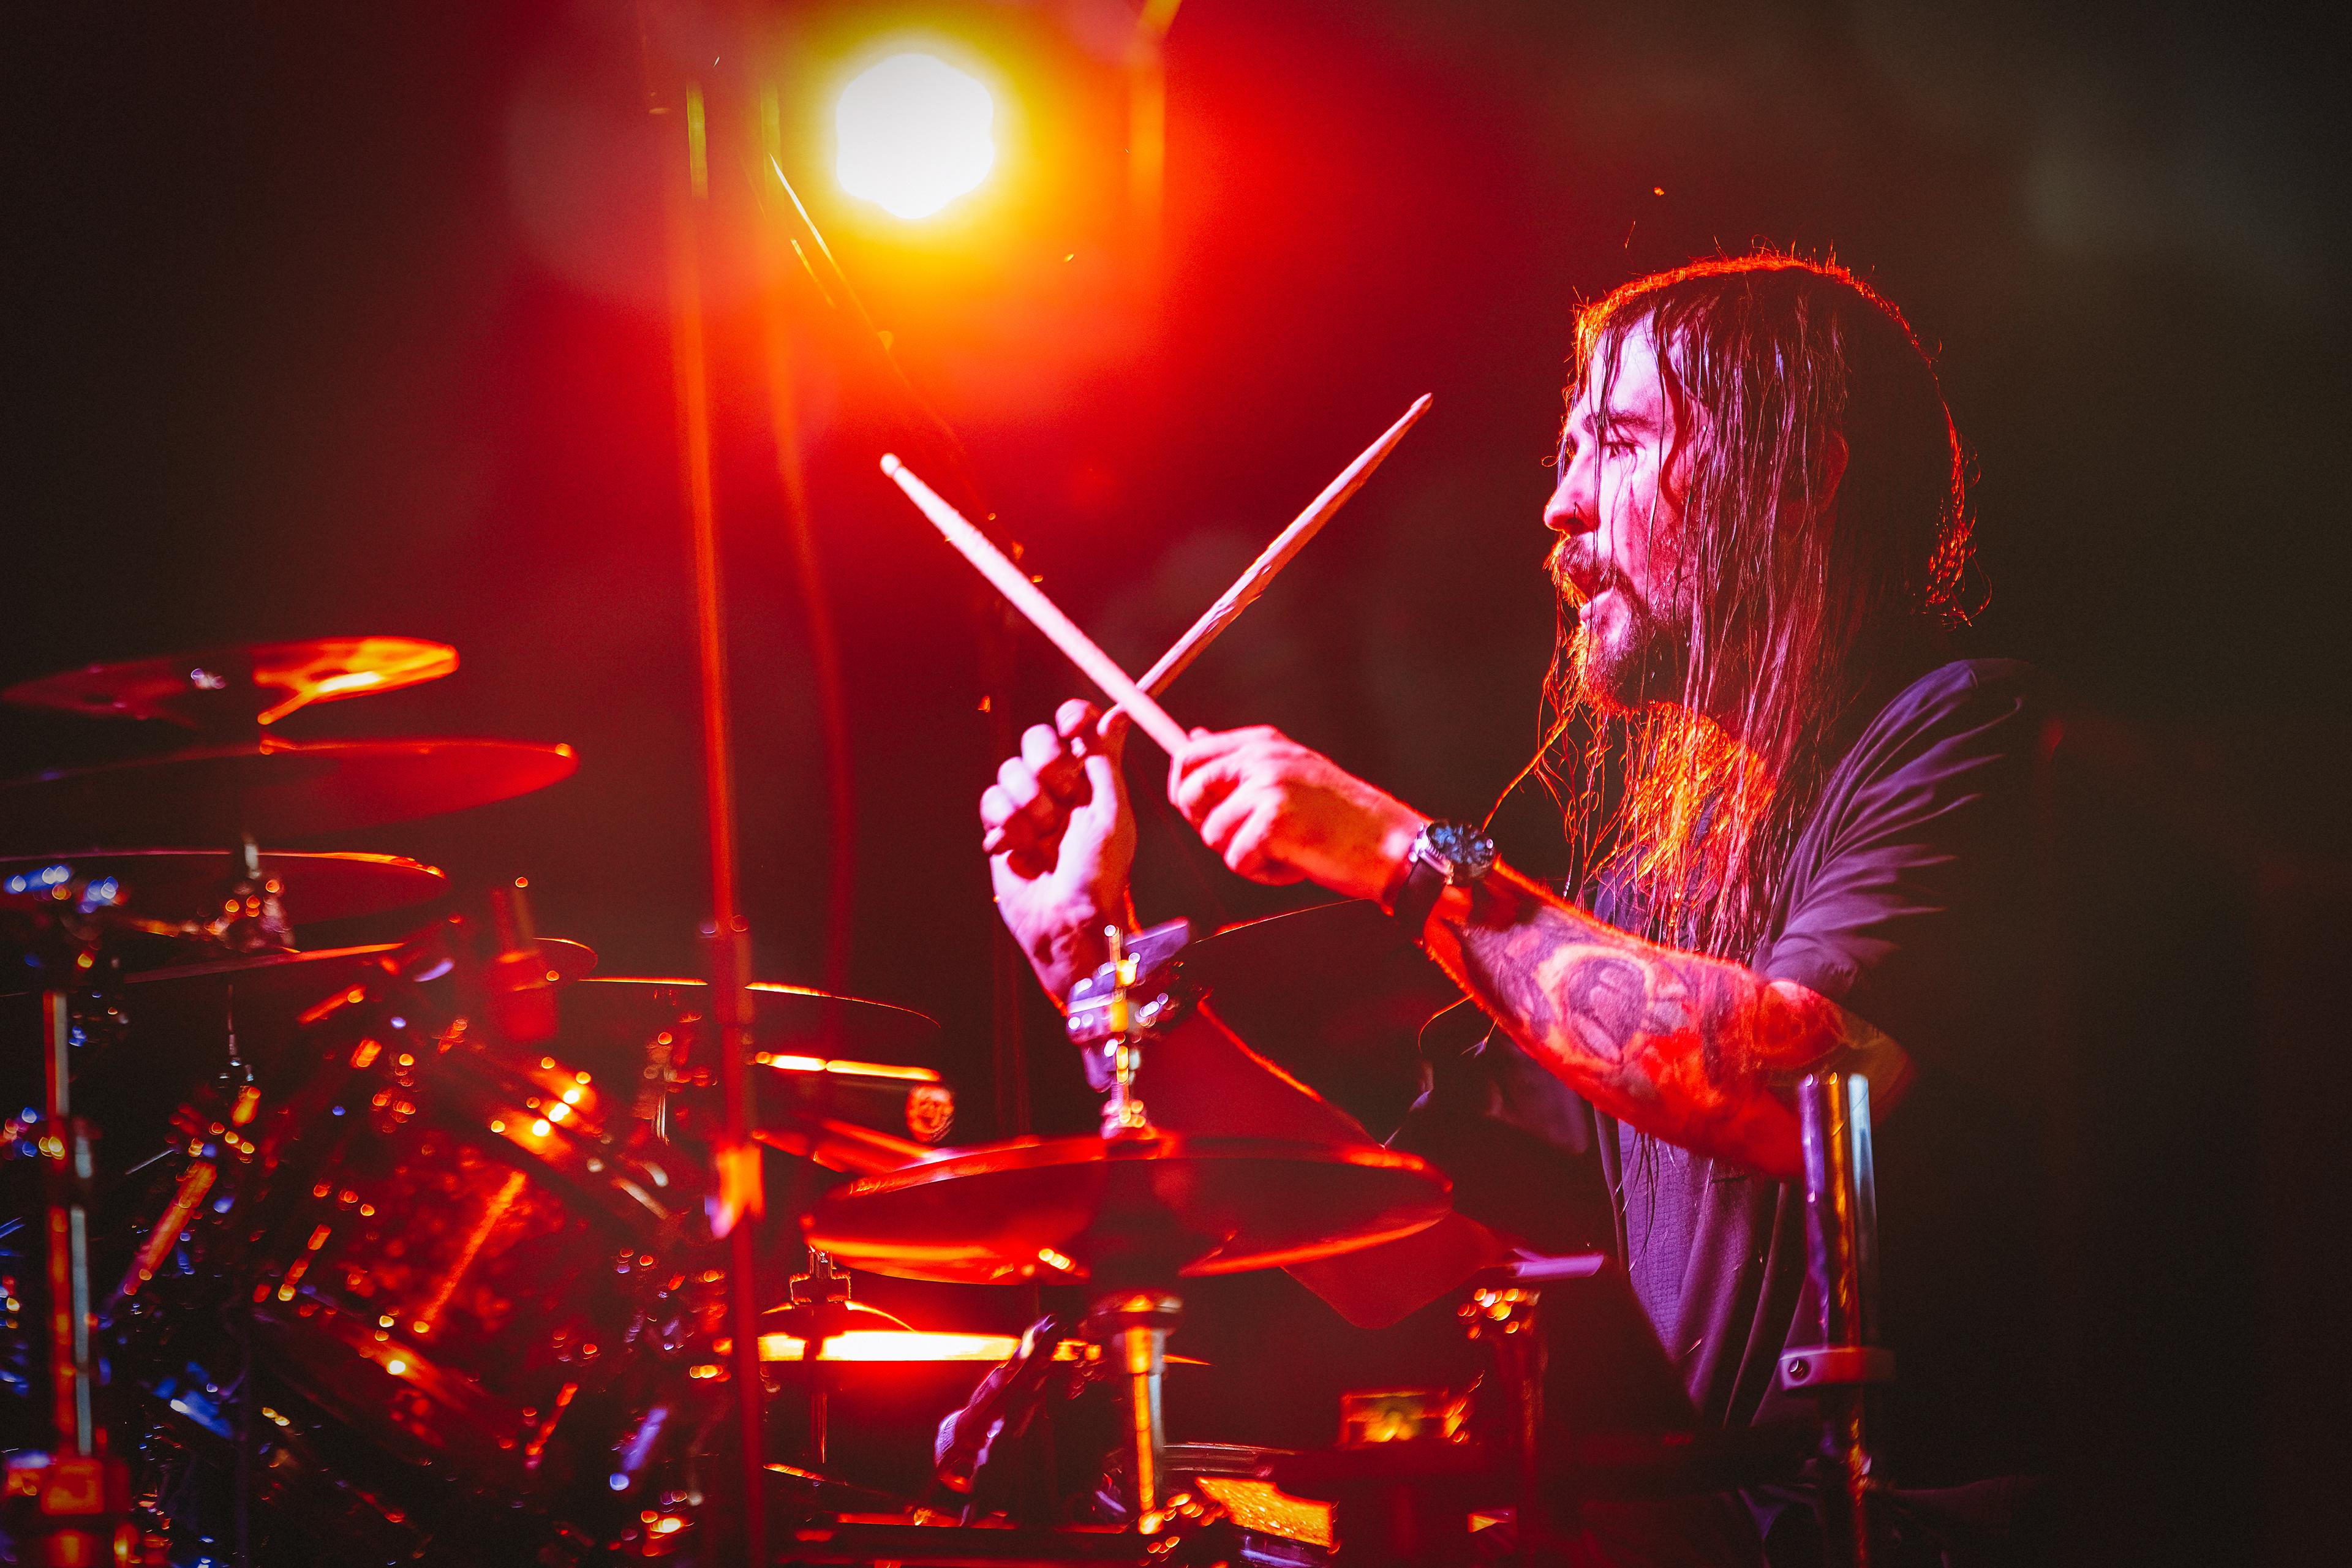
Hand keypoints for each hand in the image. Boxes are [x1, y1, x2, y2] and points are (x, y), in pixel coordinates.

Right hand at [980, 698, 1137, 1002]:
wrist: (1066, 919)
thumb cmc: (1100, 872)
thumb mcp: (1112, 813)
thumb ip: (1107, 761)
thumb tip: (1117, 713)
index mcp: (1091, 777)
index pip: (1076, 726)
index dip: (1071, 717)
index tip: (1073, 727)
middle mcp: (1059, 786)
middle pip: (1036, 739)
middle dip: (1047, 763)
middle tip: (1064, 795)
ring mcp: (1028, 806)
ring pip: (1010, 770)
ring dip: (1030, 803)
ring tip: (1045, 837)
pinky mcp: (1002, 827)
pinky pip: (990, 800)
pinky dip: (1007, 823)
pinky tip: (1022, 849)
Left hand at [1168, 726, 1427, 902]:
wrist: (1390, 845)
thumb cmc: (1342, 817)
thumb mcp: (1290, 773)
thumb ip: (1240, 761)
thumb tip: (1191, 739)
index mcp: (1264, 743)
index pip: (1190, 755)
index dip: (1183, 789)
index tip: (1198, 811)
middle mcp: (1262, 758)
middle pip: (1188, 792)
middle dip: (1207, 824)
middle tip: (1246, 837)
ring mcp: (1267, 787)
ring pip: (1213, 834)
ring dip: (1244, 854)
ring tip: (1284, 850)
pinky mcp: (1272, 822)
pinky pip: (1237, 860)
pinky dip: (1263, 873)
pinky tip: (1294, 863)